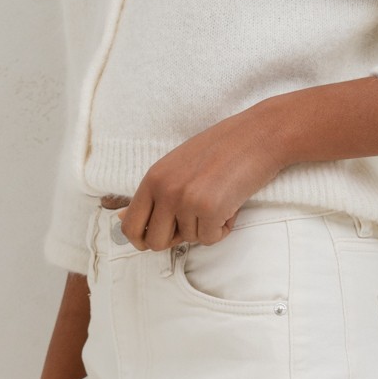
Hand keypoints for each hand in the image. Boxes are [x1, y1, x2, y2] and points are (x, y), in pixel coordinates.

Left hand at [117, 105, 285, 249]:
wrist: (257, 135)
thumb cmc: (221, 150)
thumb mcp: (177, 166)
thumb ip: (152, 194)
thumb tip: (120, 219)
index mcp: (153, 178)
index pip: (130, 226)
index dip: (142, 240)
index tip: (158, 238)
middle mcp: (165, 190)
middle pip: (156, 242)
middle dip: (177, 239)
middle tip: (195, 220)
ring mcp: (186, 200)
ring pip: (190, 240)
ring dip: (206, 227)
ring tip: (219, 199)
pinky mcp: (210, 210)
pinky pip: (212, 239)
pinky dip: (224, 228)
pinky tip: (231, 204)